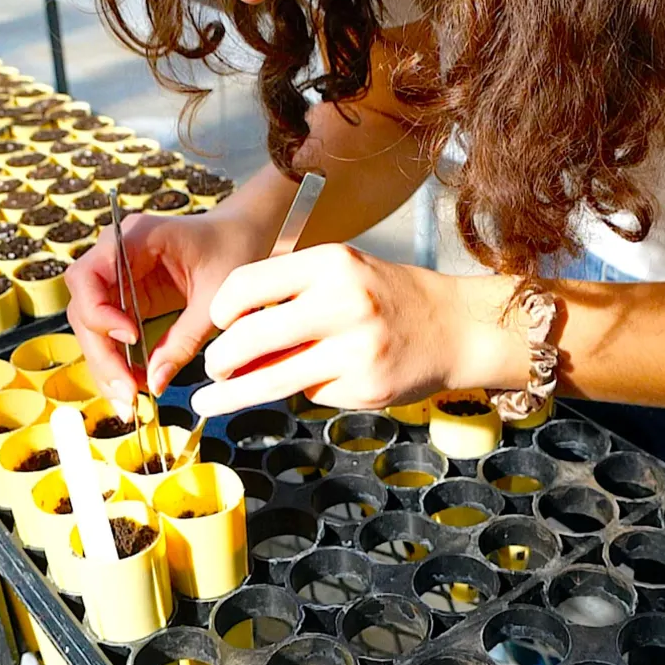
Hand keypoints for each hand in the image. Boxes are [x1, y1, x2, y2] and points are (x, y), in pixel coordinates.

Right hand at [64, 208, 269, 410]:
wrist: (244, 232)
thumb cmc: (234, 250)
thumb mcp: (216, 298)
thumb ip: (185, 340)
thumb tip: (155, 383)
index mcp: (136, 237)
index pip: (88, 276)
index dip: (99, 313)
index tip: (130, 339)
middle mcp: (115, 253)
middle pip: (84, 306)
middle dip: (101, 353)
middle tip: (127, 393)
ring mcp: (117, 275)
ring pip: (90, 324)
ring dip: (105, 362)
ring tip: (130, 399)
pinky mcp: (126, 296)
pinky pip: (108, 330)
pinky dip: (116, 359)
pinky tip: (133, 385)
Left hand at [191, 244, 518, 417]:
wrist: (455, 327)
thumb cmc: (384, 297)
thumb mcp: (340, 276)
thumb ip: (289, 298)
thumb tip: (229, 340)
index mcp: (331, 263)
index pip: (247, 284)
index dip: (221, 309)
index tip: (217, 322)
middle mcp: (344, 302)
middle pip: (251, 337)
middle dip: (219, 358)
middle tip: (212, 368)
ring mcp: (356, 349)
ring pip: (271, 380)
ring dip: (233, 393)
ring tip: (210, 402)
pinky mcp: (365, 386)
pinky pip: (311, 393)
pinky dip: (303, 389)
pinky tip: (321, 378)